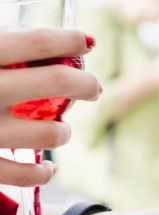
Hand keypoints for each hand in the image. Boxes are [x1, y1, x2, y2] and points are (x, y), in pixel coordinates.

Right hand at [0, 28, 99, 185]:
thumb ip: (0, 47)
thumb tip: (49, 42)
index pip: (38, 41)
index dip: (71, 40)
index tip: (87, 43)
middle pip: (59, 81)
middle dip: (86, 84)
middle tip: (92, 87)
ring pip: (52, 132)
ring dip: (62, 131)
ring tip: (58, 129)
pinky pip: (27, 174)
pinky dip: (43, 173)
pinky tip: (46, 168)